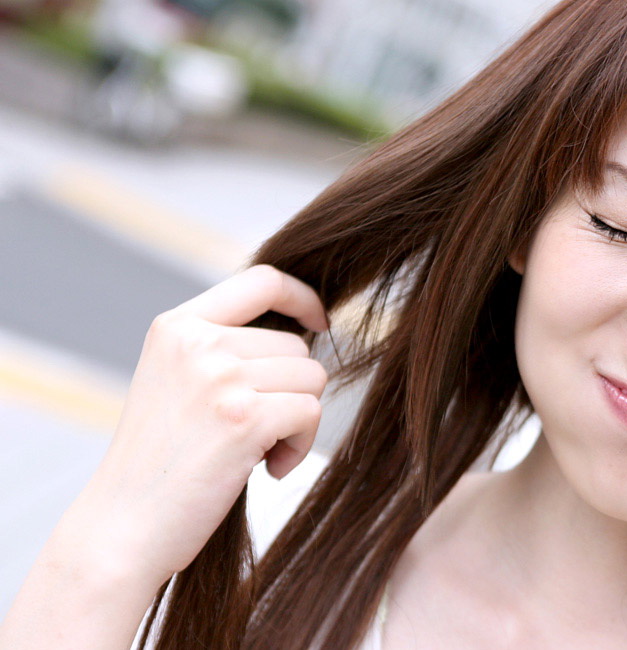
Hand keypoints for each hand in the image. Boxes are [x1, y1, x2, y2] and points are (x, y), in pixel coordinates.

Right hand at [79, 264, 330, 582]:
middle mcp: (198, 343)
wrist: (121, 529)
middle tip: (256, 431)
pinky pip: (310, 413)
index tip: (318, 323)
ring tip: (257, 450)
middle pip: (296, 345)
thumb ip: (221, 349)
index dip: (302, 297)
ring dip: (297, 420)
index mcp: (177, 327)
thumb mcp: (176, 383)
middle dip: (291, 389)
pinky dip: (300, 447)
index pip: (262, 280)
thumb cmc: (159, 464)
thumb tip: (301, 332)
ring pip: (311, 378)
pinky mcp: (245, 418)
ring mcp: (220, 378)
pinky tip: (268, 469)